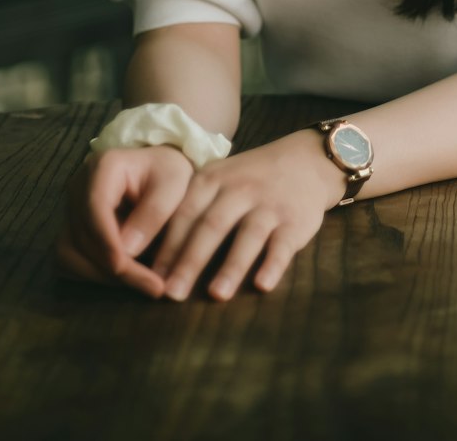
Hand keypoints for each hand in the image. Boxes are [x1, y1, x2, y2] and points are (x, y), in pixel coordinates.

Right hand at [55, 144, 193, 298]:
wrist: (160, 170)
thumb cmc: (168, 173)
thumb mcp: (173, 184)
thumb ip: (154, 212)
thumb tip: (127, 251)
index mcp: (103, 166)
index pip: (95, 208)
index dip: (107, 242)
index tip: (127, 268)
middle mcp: (79, 187)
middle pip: (82, 237)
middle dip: (114, 267)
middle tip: (152, 286)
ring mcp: (72, 209)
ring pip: (69, 253)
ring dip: (102, 275)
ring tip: (142, 283)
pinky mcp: (72, 229)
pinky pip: (69, 260)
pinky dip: (94, 274)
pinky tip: (125, 277)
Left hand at [148, 130, 344, 302]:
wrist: (306, 160)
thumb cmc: (250, 179)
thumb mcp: (218, 179)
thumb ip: (191, 208)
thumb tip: (152, 254)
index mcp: (214, 179)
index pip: (185, 214)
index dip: (167, 245)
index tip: (150, 276)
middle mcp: (240, 190)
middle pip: (211, 226)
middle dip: (190, 261)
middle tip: (172, 294)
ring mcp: (269, 204)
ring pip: (248, 236)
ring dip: (231, 266)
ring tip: (215, 295)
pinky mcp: (296, 221)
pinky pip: (283, 245)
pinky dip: (273, 265)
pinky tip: (262, 286)